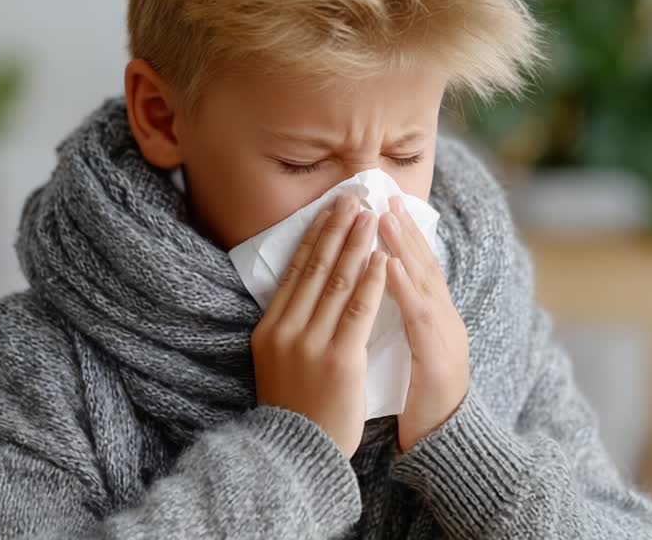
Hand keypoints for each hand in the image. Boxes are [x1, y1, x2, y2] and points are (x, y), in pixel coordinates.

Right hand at [251, 194, 388, 458]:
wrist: (297, 453)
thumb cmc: (294, 408)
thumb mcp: (277, 361)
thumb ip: (289, 326)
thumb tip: (306, 288)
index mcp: (269, 328)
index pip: (295, 271)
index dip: (314, 237)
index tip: (330, 210)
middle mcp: (286, 330)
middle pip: (315, 268)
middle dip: (337, 230)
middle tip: (354, 199)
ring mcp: (311, 343)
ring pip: (337, 282)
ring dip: (356, 245)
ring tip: (371, 218)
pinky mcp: (339, 359)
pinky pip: (358, 311)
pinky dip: (371, 281)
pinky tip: (381, 259)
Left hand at [378, 195, 470, 451]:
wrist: (447, 443)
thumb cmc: (420, 401)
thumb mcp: (408, 352)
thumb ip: (397, 322)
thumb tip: (371, 293)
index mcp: (433, 317)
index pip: (416, 267)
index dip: (401, 235)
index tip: (382, 205)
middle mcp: (444, 319)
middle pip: (423, 264)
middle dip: (402, 228)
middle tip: (382, 195)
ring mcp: (446, 335)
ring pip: (424, 281)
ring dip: (403, 246)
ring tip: (384, 217)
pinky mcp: (440, 356)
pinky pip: (419, 315)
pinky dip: (404, 286)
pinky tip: (389, 265)